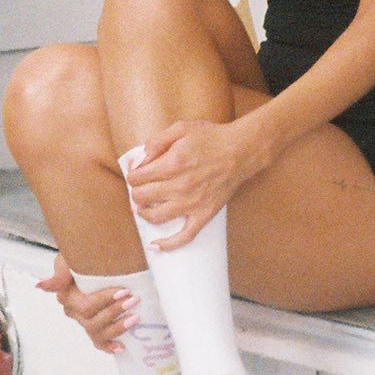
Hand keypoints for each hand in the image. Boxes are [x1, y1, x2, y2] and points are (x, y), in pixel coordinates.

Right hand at [34, 254, 136, 354]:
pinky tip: (122, 346)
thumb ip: (59, 273)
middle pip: (92, 321)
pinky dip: (109, 346)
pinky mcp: (94, 326)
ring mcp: (84, 321)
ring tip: (135, 317)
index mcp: (67, 297)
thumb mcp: (69, 258)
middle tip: (134, 300)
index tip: (124, 291)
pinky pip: (99, 342)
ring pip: (97, 333)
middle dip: (115, 312)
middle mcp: (73, 312)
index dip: (105, 301)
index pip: (86, 306)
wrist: (91, 258)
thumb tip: (40, 286)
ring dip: (117, 328)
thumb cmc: (81, 257)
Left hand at [123, 119, 252, 251]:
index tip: (136, 173)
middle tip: (138, 188)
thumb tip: (138, 162)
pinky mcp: (204, 215)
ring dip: (143, 213)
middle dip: (135, 192)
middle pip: (143, 197)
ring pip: (156, 217)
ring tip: (142, 207)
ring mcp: (192, 204)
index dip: (133, 175)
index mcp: (173, 164)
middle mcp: (180, 186)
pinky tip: (155, 245)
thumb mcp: (181, 128)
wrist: (241, 151)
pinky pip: (184, 236)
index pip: (138, 177)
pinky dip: (168, 244)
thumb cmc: (211, 137)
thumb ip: (156, 142)